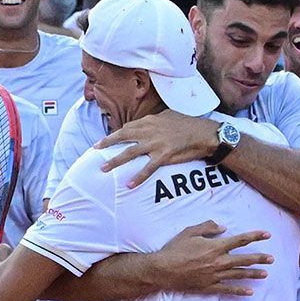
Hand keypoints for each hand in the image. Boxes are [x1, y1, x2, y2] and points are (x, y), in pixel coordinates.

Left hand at [94, 110, 218, 187]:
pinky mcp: (163, 156)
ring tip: (103, 168)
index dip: (115, 134)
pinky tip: (129, 184)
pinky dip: (138, 177)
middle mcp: (149, 130)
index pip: (128, 127)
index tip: (105, 140)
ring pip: (130, 153)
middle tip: (94, 149)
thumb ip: (155, 119)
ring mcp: (155, 144)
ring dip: (115, 161)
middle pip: (123, 136)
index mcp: (150, 121)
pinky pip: (147, 168)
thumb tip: (147, 121)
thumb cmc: (188, 124)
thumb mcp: (169, 116)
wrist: (204, 133)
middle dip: (107, 143)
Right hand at [152, 220, 272, 295]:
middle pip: (244, 259)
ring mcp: (214, 276)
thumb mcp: (190, 232)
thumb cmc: (174, 249)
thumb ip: (208, 227)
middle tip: (272, 258)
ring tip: (265, 274)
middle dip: (259, 258)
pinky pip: (227, 289)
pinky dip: (239, 290)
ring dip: (253, 274)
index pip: (240, 240)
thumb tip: (223, 228)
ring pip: (239, 274)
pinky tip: (250, 291)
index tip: (267, 234)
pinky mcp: (209, 287)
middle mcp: (218, 261)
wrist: (162, 270)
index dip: (255, 236)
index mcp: (215, 246)